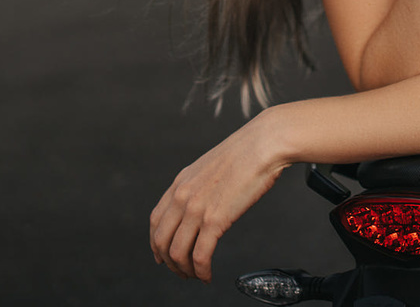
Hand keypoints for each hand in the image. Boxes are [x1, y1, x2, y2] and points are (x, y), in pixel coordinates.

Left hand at [149, 111, 287, 281]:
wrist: (263, 144)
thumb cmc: (246, 153)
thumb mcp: (210, 166)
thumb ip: (199, 185)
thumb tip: (203, 203)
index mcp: (180, 182)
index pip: (156, 220)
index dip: (156, 243)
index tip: (162, 255)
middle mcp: (183, 196)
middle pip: (161, 241)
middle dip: (169, 262)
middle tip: (181, 272)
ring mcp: (196, 208)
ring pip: (177, 253)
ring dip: (185, 270)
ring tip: (196, 276)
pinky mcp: (215, 219)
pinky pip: (200, 256)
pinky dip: (201, 271)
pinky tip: (208, 275)